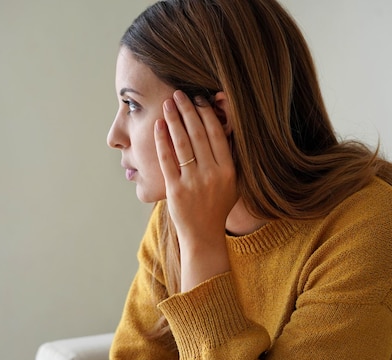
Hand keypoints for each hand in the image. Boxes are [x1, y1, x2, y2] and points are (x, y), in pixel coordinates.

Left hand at [154, 90, 236, 290]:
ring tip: (167, 103)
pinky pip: (167, 161)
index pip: (217, 134)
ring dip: (174, 120)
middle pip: (198, 134)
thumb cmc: (217, 206)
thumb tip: (224, 126)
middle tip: (179, 93)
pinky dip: (162, 141)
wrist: (203, 234)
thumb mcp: (233, 182)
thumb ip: (230, 157)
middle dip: (187, 110)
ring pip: (182, 144)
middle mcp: (212, 174)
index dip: (207, 114)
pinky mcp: (175, 190)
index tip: (198, 99)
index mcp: (228, 170)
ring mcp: (193, 183)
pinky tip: (158, 126)